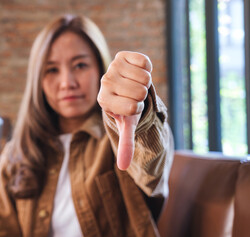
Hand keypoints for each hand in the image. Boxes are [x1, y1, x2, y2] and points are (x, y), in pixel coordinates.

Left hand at [97, 51, 151, 169]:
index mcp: (103, 101)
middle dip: (142, 96)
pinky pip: (145, 62)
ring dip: (145, 82)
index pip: (133, 108)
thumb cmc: (126, 107)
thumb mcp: (126, 125)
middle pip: (140, 92)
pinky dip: (146, 69)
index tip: (129, 107)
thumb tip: (123, 167)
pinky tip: (136, 72)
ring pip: (145, 77)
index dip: (137, 108)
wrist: (123, 87)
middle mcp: (104, 82)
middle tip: (132, 95)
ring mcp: (112, 67)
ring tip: (133, 84)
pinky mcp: (122, 55)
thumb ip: (125, 144)